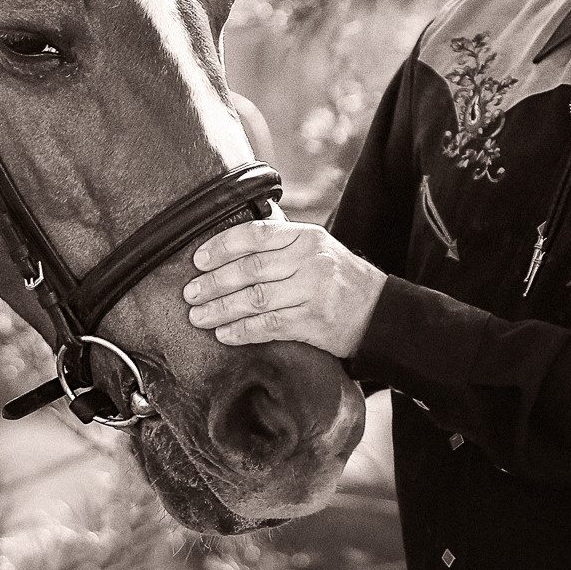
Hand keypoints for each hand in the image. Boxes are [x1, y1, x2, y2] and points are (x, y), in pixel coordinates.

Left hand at [182, 220, 386, 357]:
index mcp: (306, 236)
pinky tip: (223, 334)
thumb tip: (228, 245)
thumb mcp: (316, 248)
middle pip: (250, 269)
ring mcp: (312, 292)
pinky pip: (269, 326)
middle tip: (190, 293)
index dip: (222, 246)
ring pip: (255, 299)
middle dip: (214, 282)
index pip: (255, 235)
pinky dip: (242, 331)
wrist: (380, 312)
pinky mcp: (313, 323)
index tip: (198, 259)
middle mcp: (309, 261)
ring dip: (221, 309)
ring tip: (198, 316)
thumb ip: (280, 243)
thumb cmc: (339, 278)